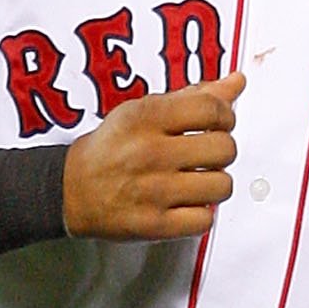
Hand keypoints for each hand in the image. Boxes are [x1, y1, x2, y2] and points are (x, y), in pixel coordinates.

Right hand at [63, 72, 244, 240]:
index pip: (213, 109)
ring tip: (197, 180)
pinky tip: (186, 203)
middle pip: (224, 149)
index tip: (217, 124)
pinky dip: (201, 213)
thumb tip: (237, 83)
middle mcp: (149, 153)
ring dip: (215, 183)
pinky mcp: (155, 225)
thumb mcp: (144, 111)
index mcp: (146, 117)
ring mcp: (153, 191)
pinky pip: (205, 219)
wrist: (71, 189)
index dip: (225, 116)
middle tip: (205, 154)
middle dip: (221, 150)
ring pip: (222, 186)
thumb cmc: (112, 148)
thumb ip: (194, 97)